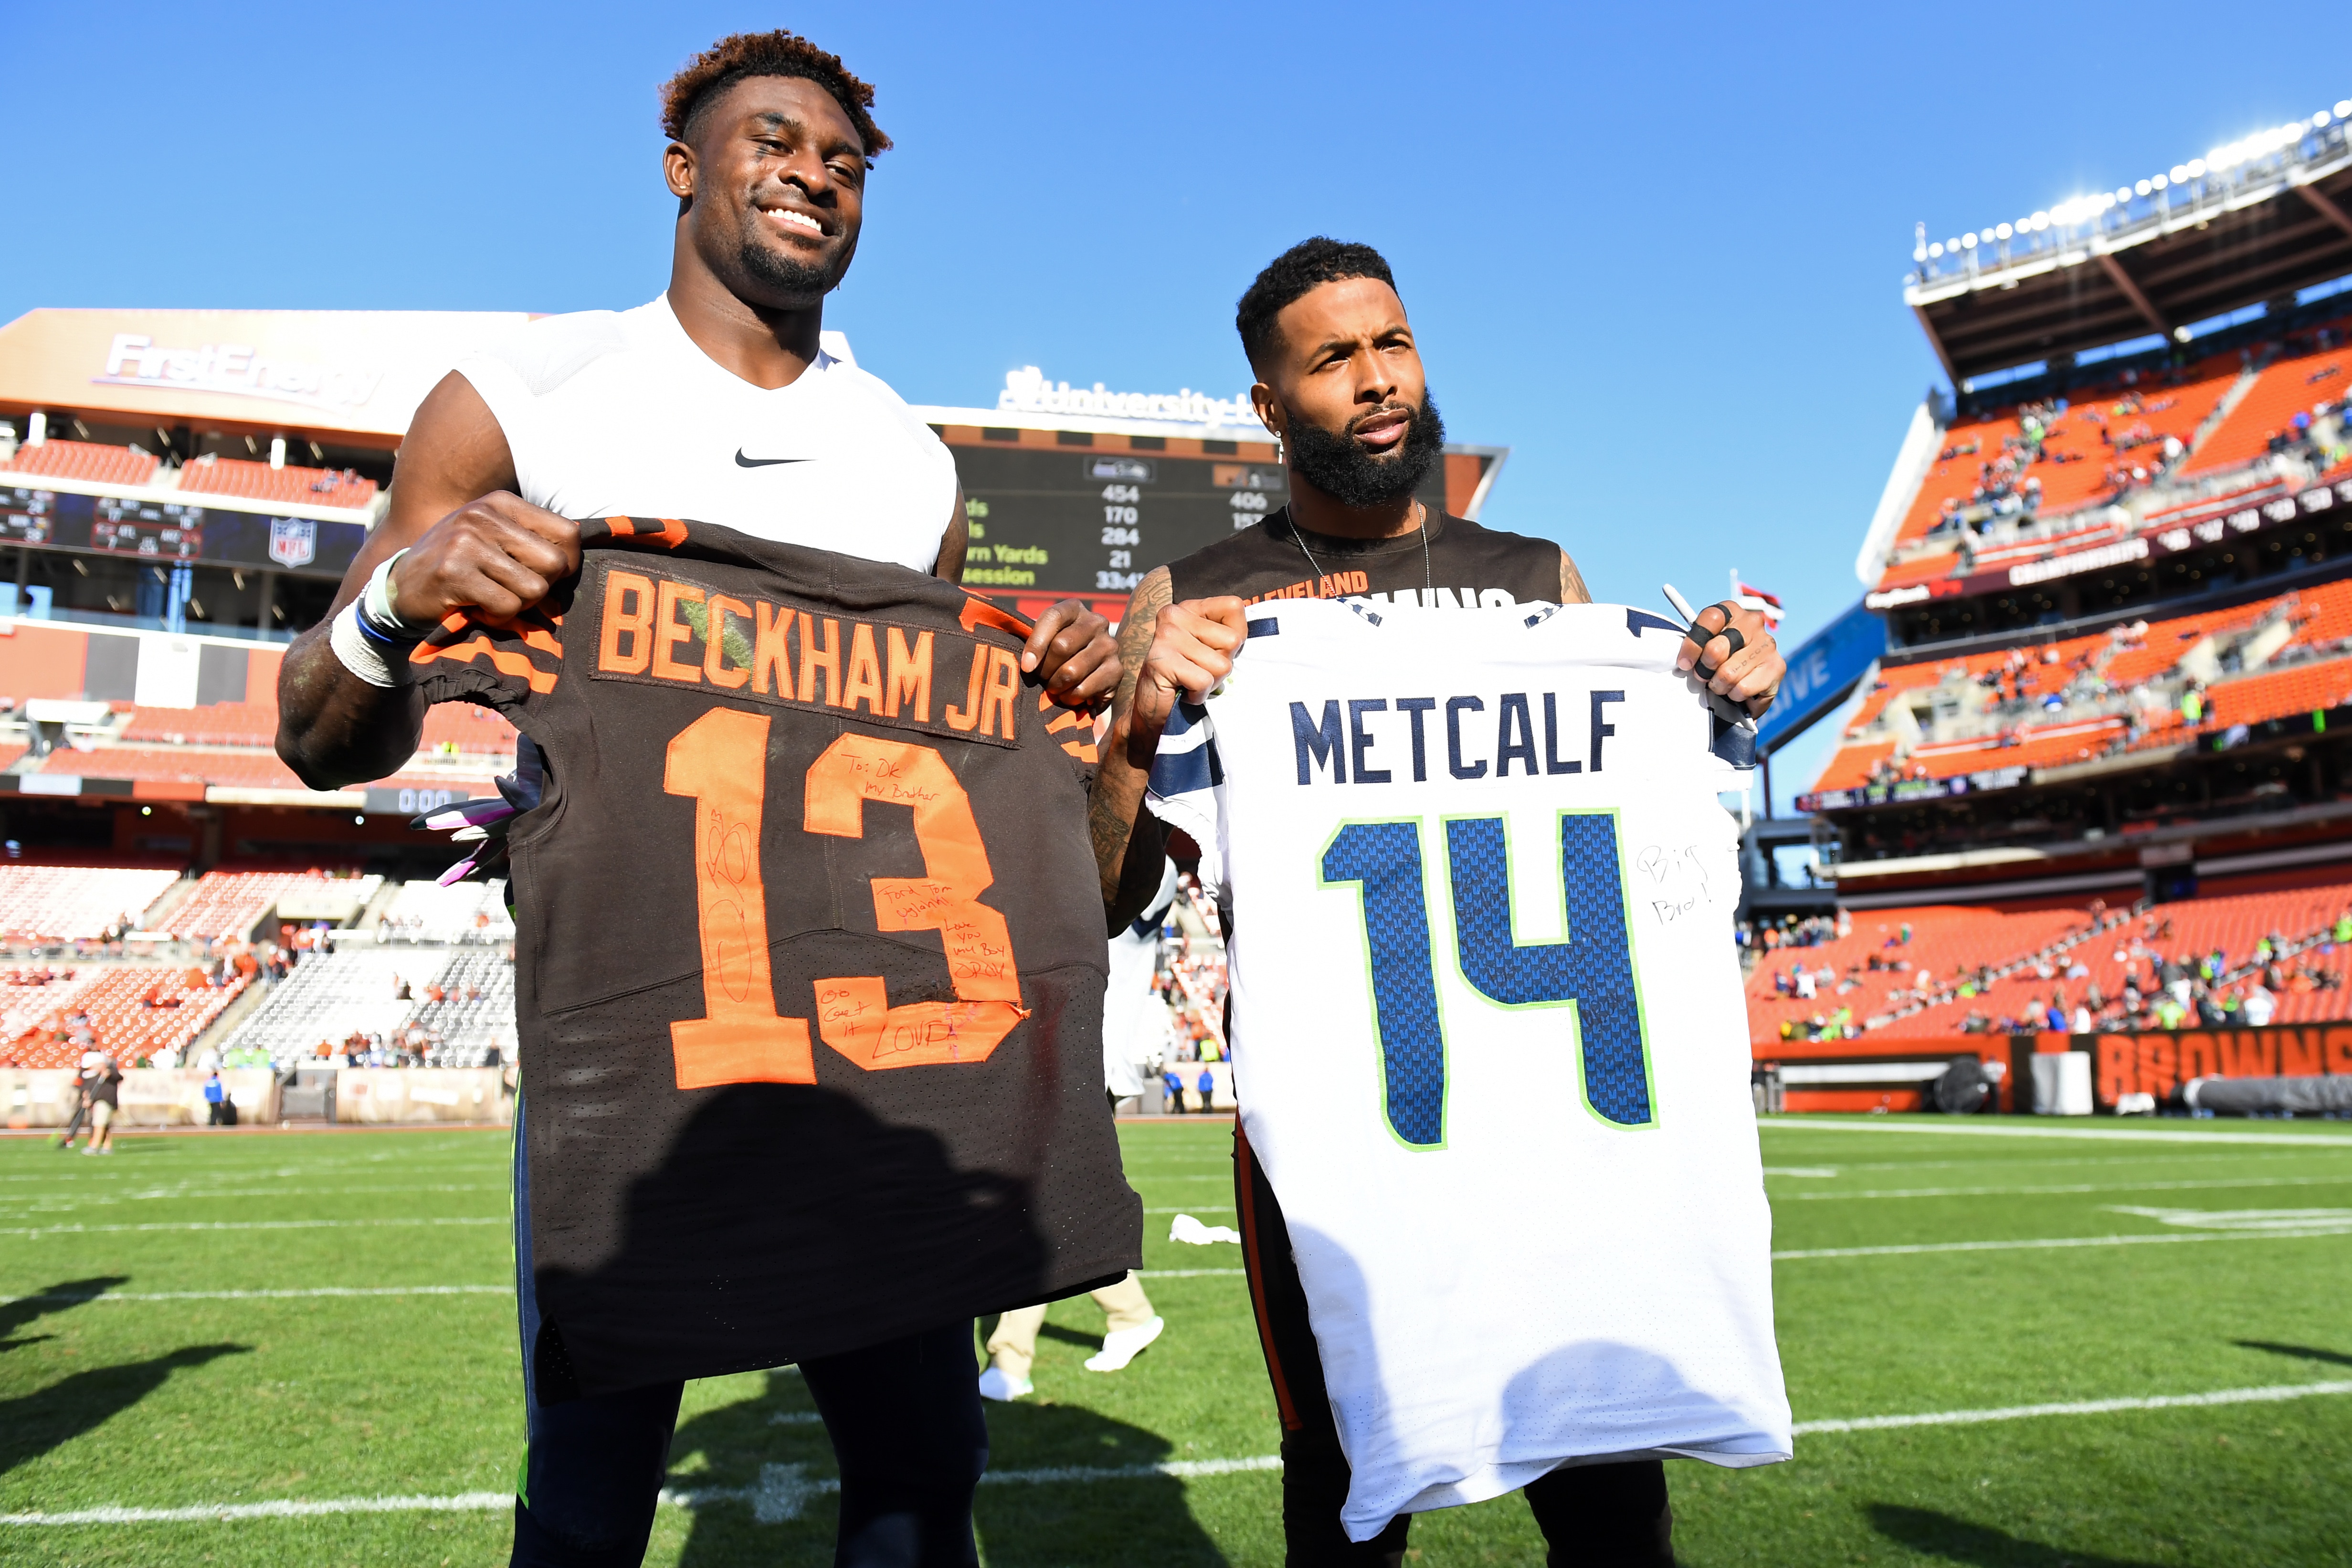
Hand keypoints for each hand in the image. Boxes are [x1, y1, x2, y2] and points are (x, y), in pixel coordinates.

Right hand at [386, 492, 581, 624]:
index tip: (544, 575)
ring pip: (534, 590)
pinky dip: (497, 618)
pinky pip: (507, 608)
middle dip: (543, 587)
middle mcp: (483, 515)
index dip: (567, 564)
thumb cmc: (460, 565)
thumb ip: (534, 539)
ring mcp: (466, 542)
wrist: (400, 587)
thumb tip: (584, 546)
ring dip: (518, 605)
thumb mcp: (495, 537)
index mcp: (501, 502)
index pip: (568, 533)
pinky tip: (476, 608)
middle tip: (514, 591)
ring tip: (491, 598)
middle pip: (556, 563)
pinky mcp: (454, 574)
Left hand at [1020, 600, 1119, 706]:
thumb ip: (1033, 641)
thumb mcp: (1043, 639)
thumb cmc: (1056, 654)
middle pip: (1061, 646)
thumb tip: (1028, 665)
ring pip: (1071, 671)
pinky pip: (1083, 689)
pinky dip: (1070, 697)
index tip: (1027, 667)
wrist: (1089, 672)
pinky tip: (1070, 695)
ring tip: (1055, 688)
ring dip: (1056, 686)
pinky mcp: (1117, 671)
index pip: (1053, 617)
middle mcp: (1096, 622)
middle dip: (1045, 670)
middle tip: (1043, 679)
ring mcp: (1110, 646)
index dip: (1036, 643)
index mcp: (1075, 608)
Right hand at [1130, 597, 1248, 750]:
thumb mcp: (1213, 649)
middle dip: (1222, 664)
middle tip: (1198, 671)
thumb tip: (1244, 636)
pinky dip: (1198, 695)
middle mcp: (1174, 615)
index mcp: (1189, 607)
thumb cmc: (1187, 679)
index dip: (1235, 636)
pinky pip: (1204, 681)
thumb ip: (1229, 634)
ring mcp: (1165, 636)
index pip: (1234, 606)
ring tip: (1189, 682)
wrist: (1151, 710)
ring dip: (1210, 682)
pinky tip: (1183, 692)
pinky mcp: (1161, 661)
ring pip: (1221, 664)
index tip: (1214, 651)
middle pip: (1232, 640)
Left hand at [1675, 600, 1782, 714]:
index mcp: (1731, 611)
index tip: (1685, 663)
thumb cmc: (1721, 660)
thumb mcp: (1704, 647)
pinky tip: (1740, 690)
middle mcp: (1752, 622)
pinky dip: (1736, 695)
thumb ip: (1695, 647)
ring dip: (1720, 686)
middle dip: (1705, 670)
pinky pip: (1742, 688)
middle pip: (1716, 650)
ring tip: (1725, 684)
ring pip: (1728, 674)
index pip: (1710, 619)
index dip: (1693, 645)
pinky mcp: (1777, 666)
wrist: (1750, 682)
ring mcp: (1767, 644)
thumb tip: (1684, 663)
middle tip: (1706, 676)